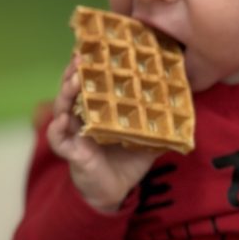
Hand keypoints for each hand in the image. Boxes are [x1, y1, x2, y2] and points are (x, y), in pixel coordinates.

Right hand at [48, 55, 160, 211]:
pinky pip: (58, 139)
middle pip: (73, 89)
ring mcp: (74, 133)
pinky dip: (56, 129)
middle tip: (82, 56)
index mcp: (99, 110)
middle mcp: (82, 117)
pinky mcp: (70, 152)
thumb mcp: (147, 138)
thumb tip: (182, 105)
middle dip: (75, 72)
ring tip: (74, 81)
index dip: (92, 65)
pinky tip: (61, 120)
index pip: (92, 83)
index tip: (96, 47)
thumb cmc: (127, 162)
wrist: (116, 192)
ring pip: (62, 109)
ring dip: (66, 93)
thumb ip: (159, 122)